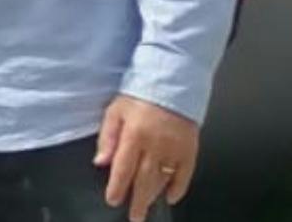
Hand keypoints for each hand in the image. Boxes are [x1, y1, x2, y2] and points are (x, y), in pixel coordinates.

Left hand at [96, 95, 199, 219]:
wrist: (172, 84)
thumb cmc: (139, 95)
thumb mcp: (114, 110)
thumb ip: (107, 137)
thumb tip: (101, 162)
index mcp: (134, 135)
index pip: (123, 168)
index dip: (118, 187)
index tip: (113, 200)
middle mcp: (155, 146)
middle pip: (144, 180)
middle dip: (137, 200)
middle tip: (134, 216)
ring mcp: (175, 149)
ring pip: (163, 180)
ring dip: (154, 196)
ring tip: (146, 207)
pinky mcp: (190, 150)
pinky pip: (185, 175)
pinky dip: (179, 188)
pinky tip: (171, 197)